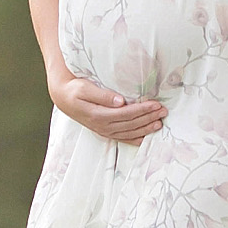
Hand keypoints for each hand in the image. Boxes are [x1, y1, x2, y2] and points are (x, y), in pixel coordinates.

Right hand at [49, 72, 166, 146]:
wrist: (64, 98)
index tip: (155, 104)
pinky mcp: (105, 132)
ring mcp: (104, 131)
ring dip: (145, 128)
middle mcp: (102, 126)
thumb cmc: (75, 90)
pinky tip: (147, 138)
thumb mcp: (85, 88)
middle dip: (148, 118)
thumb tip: (121, 101)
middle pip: (130, 124)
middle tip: (163, 111)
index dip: (141, 110)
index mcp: (98, 115)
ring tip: (160, 122)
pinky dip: (136, 139)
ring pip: (129, 133)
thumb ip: (103, 95)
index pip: (125, 114)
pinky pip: (123, 138)